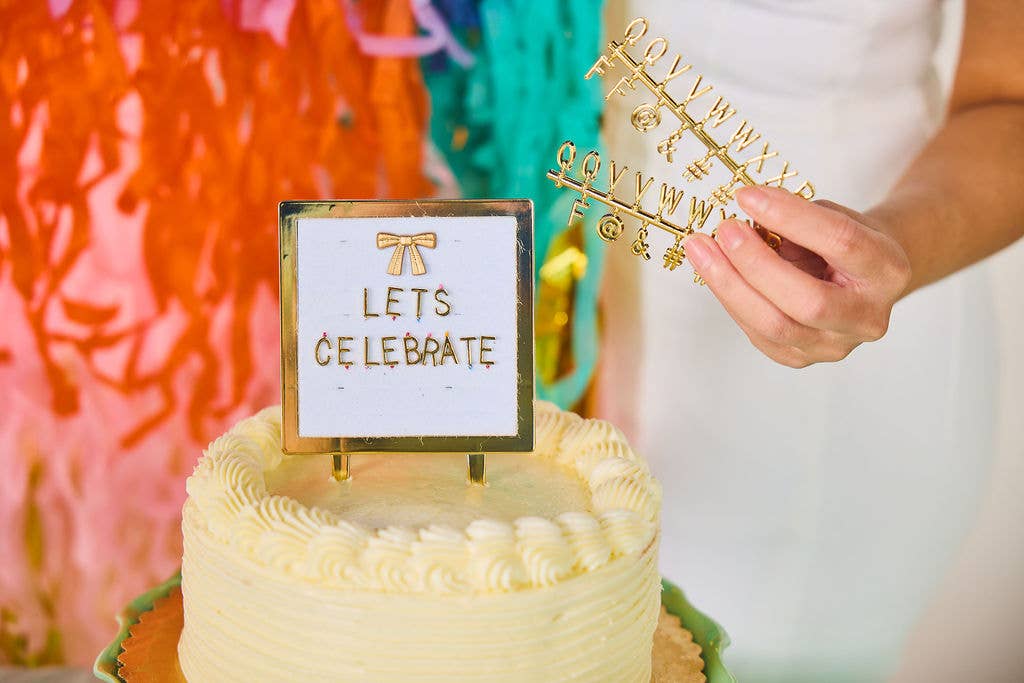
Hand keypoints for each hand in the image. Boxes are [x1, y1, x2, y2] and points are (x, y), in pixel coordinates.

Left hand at [681, 186, 911, 367]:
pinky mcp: (800, 358)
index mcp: (887, 271)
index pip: (840, 242)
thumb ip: (797, 219)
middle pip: (808, 301)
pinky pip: (757, 334)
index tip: (747, 196)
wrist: (860, 280)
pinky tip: (713, 271)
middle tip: (724, 229)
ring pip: (775, 326)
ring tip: (702, 249)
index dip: (790, 217)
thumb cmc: (845, 243)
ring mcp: (834, 346)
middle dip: (756, 263)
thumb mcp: (832, 217)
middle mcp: (867, 317)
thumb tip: (746, 216)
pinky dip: (731, 299)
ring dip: (730, 285)